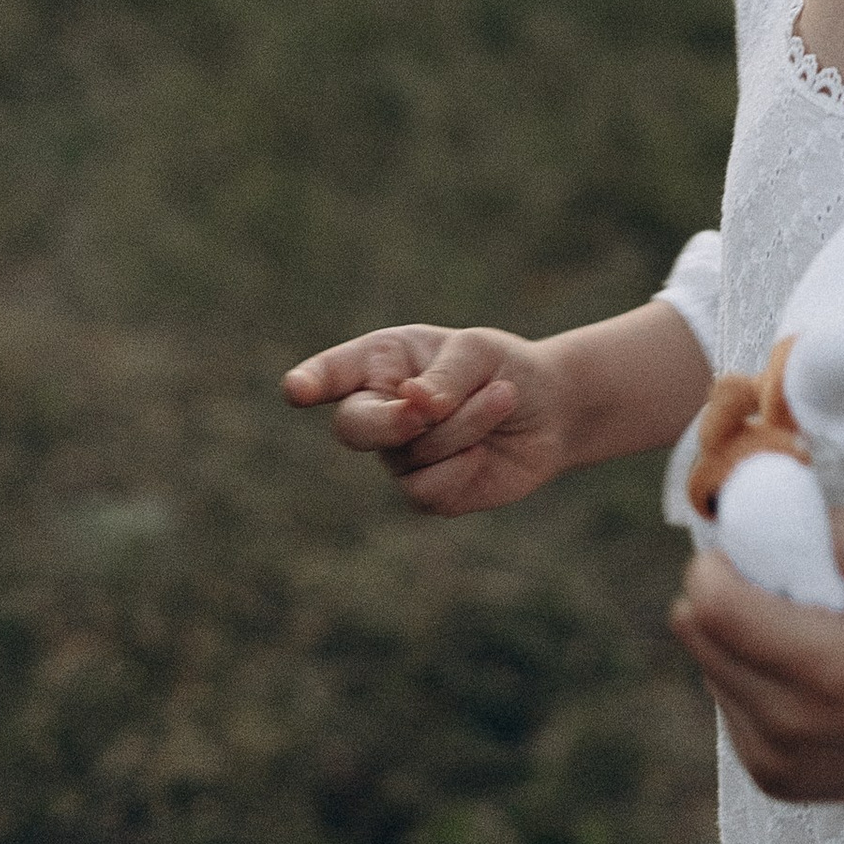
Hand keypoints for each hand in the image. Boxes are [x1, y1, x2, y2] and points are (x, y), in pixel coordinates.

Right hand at [280, 323, 567, 513]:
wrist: (547, 412)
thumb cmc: (501, 368)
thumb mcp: (479, 353)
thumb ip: (444, 376)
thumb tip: (414, 404)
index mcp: (382, 361)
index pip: (334, 373)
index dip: (311, 382)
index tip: (296, 389)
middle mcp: (378, 408)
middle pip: (354, 427)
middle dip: (391, 422)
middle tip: (427, 411)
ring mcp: (397, 455)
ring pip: (410, 454)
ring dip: (464, 427)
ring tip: (501, 398)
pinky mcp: (424, 491)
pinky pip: (426, 490)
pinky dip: (463, 468)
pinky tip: (484, 451)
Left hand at [669, 511, 843, 800]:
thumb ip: (842, 530)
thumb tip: (769, 522)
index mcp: (825, 672)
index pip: (713, 610)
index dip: (715, 566)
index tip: (746, 550)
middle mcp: (791, 728)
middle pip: (698, 639)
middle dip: (725, 597)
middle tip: (780, 586)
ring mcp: (778, 763)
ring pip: (709, 670)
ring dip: (739, 641)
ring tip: (806, 635)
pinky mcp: (775, 780)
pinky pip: (729, 706)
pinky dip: (752, 680)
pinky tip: (806, 675)